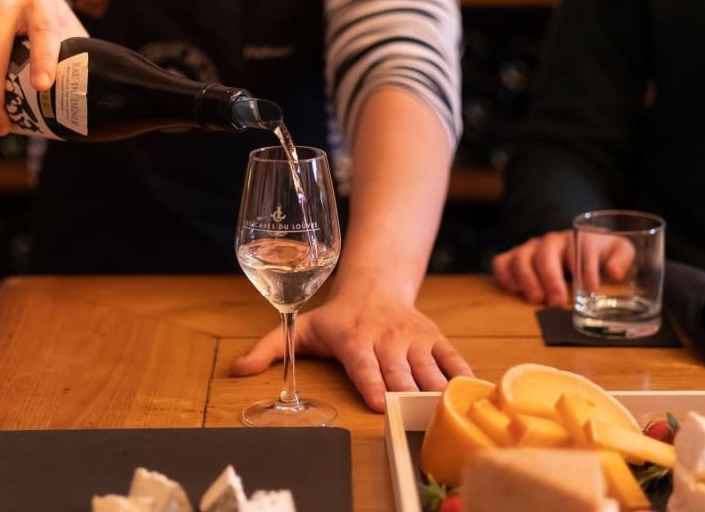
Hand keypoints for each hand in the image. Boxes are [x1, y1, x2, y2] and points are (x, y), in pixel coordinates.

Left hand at [230, 292, 473, 412]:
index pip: (363, 363)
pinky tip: (468, 394)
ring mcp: (413, 338)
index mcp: (354, 338)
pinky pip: (452, 358)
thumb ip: (269, 349)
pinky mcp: (434, 338)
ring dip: (437, 390)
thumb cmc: (336, 316)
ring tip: (445, 411)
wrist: (375, 285)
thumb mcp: (300, 329)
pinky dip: (462, 376)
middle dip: (406, 394)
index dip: (372, 382)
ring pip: (428, 368)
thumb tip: (236, 370)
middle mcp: (386, 338)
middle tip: (415, 418)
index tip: (380, 402)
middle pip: (399, 371)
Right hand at [491, 229, 635, 305]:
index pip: (581, 249)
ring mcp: (529, 248)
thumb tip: (614, 273)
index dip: (587, 269)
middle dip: (551, 279)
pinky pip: (502, 262)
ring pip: (521, 258)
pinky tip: (513, 290)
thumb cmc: (597, 252)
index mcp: (578, 238)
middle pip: (546, 254)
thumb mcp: (617, 250)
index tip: (591, 290)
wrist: (574, 243)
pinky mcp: (512, 257)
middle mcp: (551, 241)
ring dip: (527, 280)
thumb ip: (621, 258)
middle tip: (558, 303)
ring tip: (536, 300)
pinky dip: (505, 275)